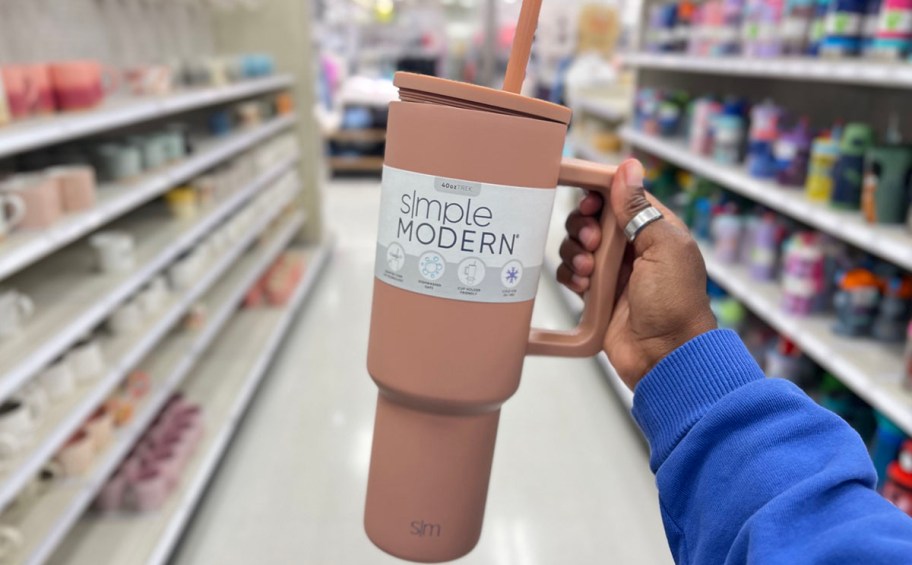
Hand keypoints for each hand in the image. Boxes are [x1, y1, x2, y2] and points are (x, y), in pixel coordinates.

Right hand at [557, 159, 716, 388]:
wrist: (664, 357)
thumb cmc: (674, 303)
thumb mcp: (662, 247)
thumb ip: (639, 208)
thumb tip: (628, 167)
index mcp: (655, 228)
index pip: (620, 196)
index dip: (600, 194)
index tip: (590, 204)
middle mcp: (632, 246)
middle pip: (592, 218)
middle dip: (584, 227)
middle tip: (593, 245)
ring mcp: (613, 270)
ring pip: (577, 244)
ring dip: (575, 253)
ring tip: (589, 271)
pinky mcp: (596, 293)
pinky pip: (571, 273)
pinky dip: (571, 275)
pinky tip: (583, 286)